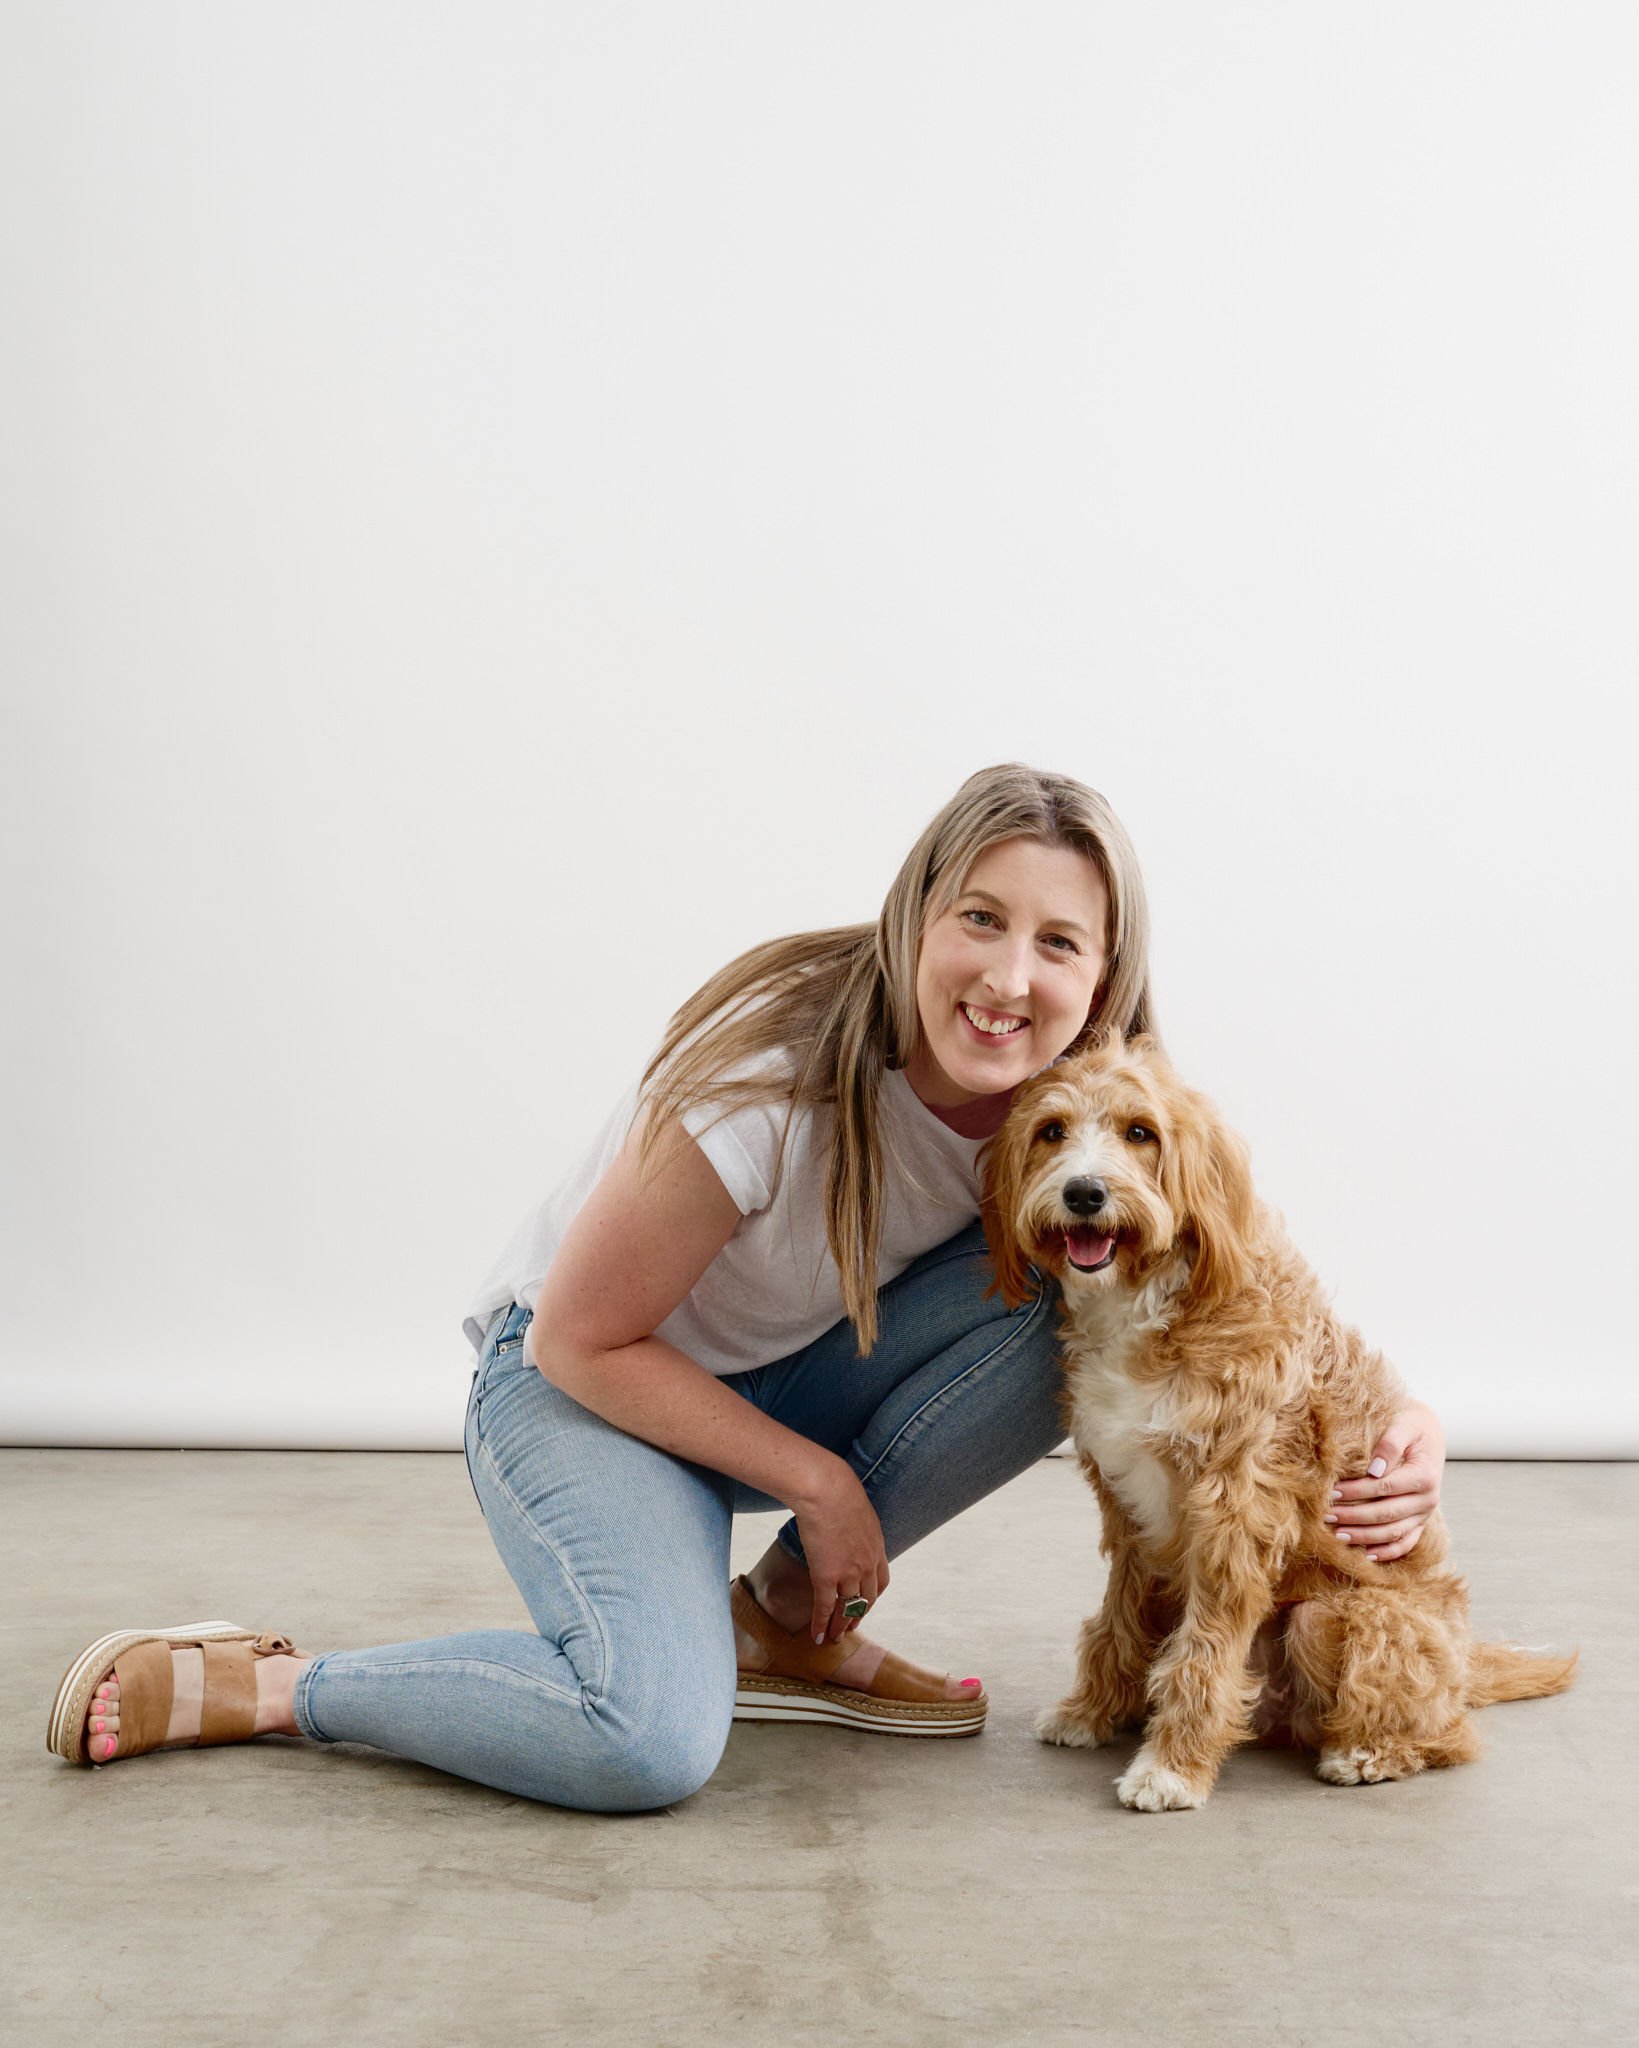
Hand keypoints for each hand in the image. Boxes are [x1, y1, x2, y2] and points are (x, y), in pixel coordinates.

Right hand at [791, 1459, 889, 1643]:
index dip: (873, 1595)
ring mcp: (848, 1573)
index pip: (881, 1581)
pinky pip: (825, 1608)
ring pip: (848, 1609)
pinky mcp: (827, 1576)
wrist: (826, 1490)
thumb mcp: (856, 1506)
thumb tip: (844, 1519)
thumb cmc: (836, 1488)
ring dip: (841, 1626)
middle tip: (850, 1627)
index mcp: (877, 1546)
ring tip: (834, 1638)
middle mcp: (867, 1564)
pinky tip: (817, 1636)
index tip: (866, 1602)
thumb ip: (856, 1522)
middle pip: (867, 1599)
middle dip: (858, 1615)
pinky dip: (821, 1624)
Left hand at [1327, 1401, 1445, 1561]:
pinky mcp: (1420, 1521)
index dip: (1357, 1492)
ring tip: (1337, 1534)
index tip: (1331, 1492)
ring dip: (1364, 1537)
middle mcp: (1428, 1499)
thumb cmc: (1411, 1424)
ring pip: (1393, 1533)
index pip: (1384, 1488)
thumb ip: (1390, 1443)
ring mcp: (1425, 1513)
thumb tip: (1374, 1469)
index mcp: (1424, 1476)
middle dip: (1353, 1517)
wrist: (1428, 1432)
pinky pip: (1406, 1542)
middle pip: (1386, 1514)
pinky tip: (1366, 1554)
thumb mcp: (1403, 1424)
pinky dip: (1388, 1552)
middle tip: (1325, 1516)